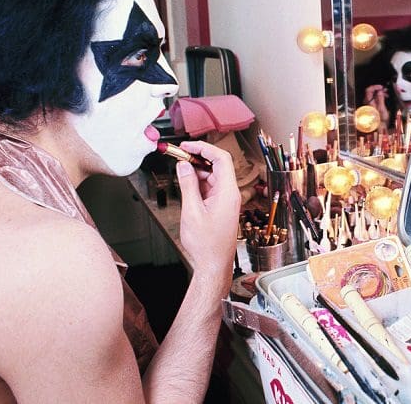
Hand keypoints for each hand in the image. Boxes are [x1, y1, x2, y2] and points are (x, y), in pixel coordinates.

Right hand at [175, 141, 240, 283]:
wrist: (214, 264)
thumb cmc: (206, 244)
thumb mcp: (192, 211)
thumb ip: (188, 185)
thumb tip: (184, 166)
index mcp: (228, 192)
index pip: (221, 159)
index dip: (204, 149)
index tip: (188, 146)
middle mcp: (230, 194)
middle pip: (217, 166)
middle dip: (198, 158)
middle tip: (180, 156)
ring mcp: (226, 200)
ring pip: (213, 176)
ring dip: (197, 171)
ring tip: (180, 170)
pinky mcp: (221, 206)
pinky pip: (211, 187)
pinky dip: (199, 182)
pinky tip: (187, 184)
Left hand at [364, 84, 389, 123]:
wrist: (379, 128)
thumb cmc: (380, 121)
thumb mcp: (382, 109)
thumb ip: (380, 99)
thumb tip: (380, 91)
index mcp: (369, 102)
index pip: (369, 90)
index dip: (375, 86)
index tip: (382, 87)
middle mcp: (368, 102)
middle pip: (372, 92)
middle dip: (380, 90)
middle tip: (387, 91)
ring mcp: (370, 104)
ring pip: (374, 95)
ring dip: (382, 94)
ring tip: (388, 95)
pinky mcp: (373, 107)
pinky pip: (376, 99)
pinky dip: (381, 97)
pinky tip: (386, 99)